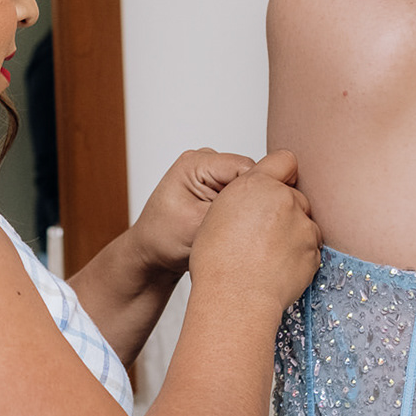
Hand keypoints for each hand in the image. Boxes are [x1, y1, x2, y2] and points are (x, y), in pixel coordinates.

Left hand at [127, 148, 258, 279]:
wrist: (150, 253)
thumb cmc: (162, 239)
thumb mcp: (199, 224)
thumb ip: (232, 210)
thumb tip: (266, 203)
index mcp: (196, 162)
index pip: (247, 166)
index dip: (262, 190)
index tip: (263, 217)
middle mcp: (205, 162)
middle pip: (250, 174)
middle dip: (255, 200)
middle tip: (249, 228)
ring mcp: (211, 175)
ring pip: (249, 187)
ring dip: (249, 207)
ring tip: (238, 230)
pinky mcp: (216, 188)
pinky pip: (242, 196)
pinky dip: (243, 212)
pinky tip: (235, 228)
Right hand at [189, 151, 320, 311]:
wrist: (235, 297)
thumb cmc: (217, 261)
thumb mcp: (218, 214)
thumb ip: (244, 197)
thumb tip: (256, 198)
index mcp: (257, 185)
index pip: (285, 160)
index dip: (282, 173)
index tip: (276, 188)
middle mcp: (284, 199)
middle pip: (295, 195)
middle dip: (285, 209)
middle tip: (263, 233)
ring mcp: (302, 225)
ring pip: (304, 222)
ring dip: (293, 233)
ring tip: (267, 255)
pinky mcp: (314, 251)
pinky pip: (310, 247)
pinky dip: (298, 255)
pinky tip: (277, 268)